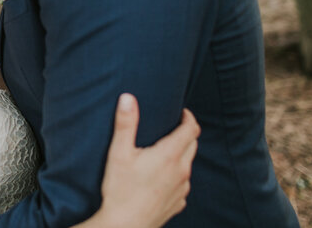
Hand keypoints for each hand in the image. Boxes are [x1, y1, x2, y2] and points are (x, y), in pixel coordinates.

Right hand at [96, 94, 198, 227]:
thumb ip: (125, 123)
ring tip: (162, 152)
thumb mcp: (118, 153)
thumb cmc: (120, 190)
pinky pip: (182, 184)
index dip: (188, 117)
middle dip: (185, 133)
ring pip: (187, 165)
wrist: (124, 226)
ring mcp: (182, 190)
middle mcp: (182, 172)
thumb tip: (128, 98)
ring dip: (180, 155)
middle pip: (192, 145)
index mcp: (170, 155)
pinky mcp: (177, 204)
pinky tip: (160, 178)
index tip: (180, 111)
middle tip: (170, 126)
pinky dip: (176, 175)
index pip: (191, 129)